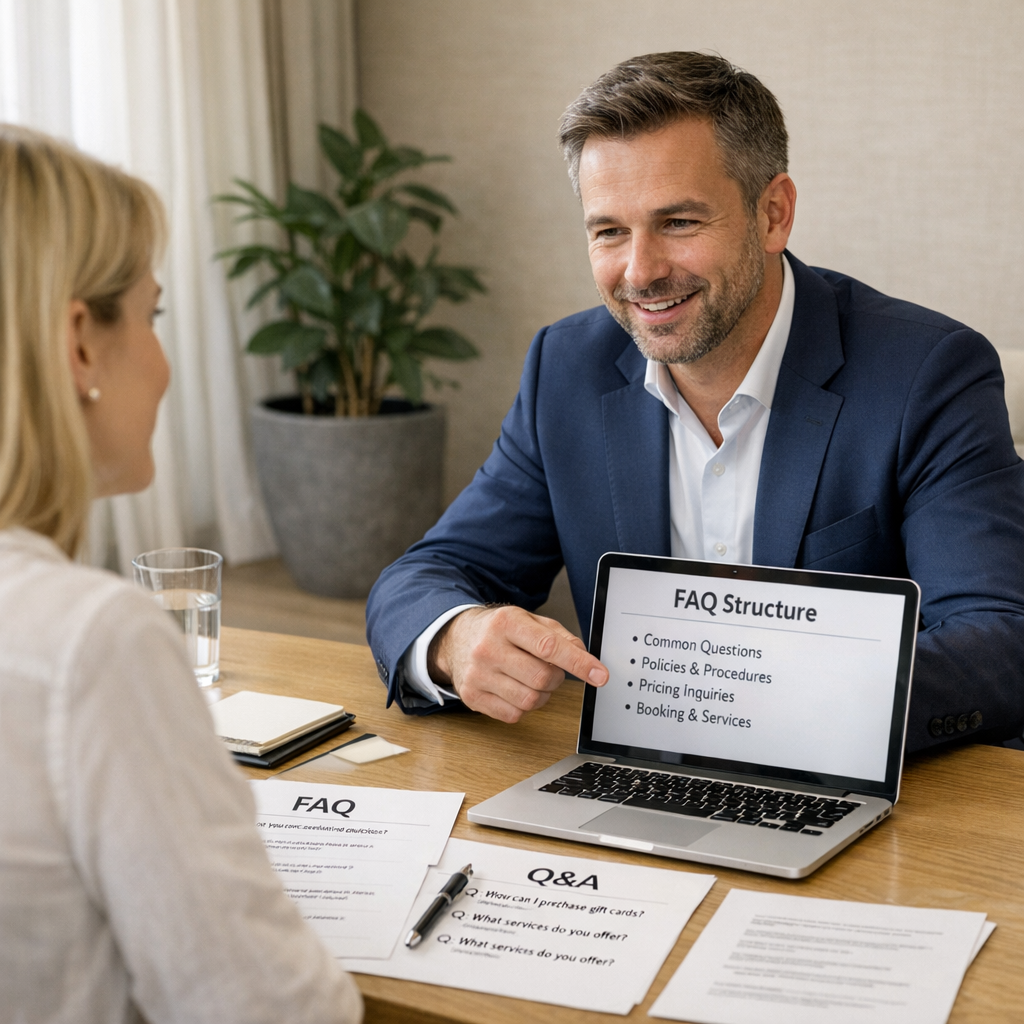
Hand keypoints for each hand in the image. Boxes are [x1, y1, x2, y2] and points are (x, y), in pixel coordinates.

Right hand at [428, 606, 608, 722]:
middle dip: (556, 678)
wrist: (456, 638)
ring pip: (530, 700)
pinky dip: (523, 707)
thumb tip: (584, 658)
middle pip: (542, 677)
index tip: (600, 675)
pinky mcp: (472, 697)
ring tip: (531, 679)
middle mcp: (488, 648)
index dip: (579, 663)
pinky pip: (514, 715)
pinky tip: (514, 689)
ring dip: (541, 694)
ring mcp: (477, 674)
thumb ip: (560, 637)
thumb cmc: (498, 630)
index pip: (549, 647)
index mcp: (506, 623)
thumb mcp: (529, 621)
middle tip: (549, 669)